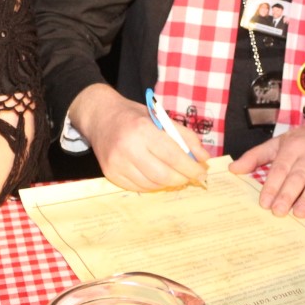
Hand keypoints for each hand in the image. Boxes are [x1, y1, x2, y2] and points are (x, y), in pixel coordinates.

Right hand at [70, 84, 208, 190]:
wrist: (100, 117)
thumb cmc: (134, 117)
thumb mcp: (161, 118)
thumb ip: (185, 137)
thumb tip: (203, 158)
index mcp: (142, 129)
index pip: (173, 155)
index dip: (191, 167)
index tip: (202, 172)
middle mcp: (127, 147)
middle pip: (163, 175)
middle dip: (182, 179)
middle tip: (192, 177)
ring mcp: (116, 163)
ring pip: (151, 185)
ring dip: (169, 183)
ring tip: (176, 176)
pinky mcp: (110, 174)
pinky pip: (138, 187)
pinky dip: (153, 186)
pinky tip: (158, 177)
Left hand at [229, 108, 304, 217]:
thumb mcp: (280, 142)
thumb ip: (256, 156)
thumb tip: (233, 170)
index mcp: (293, 147)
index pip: (280, 168)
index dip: (272, 185)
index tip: (264, 203)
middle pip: (298, 176)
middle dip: (288, 194)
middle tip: (278, 212)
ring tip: (300, 213)